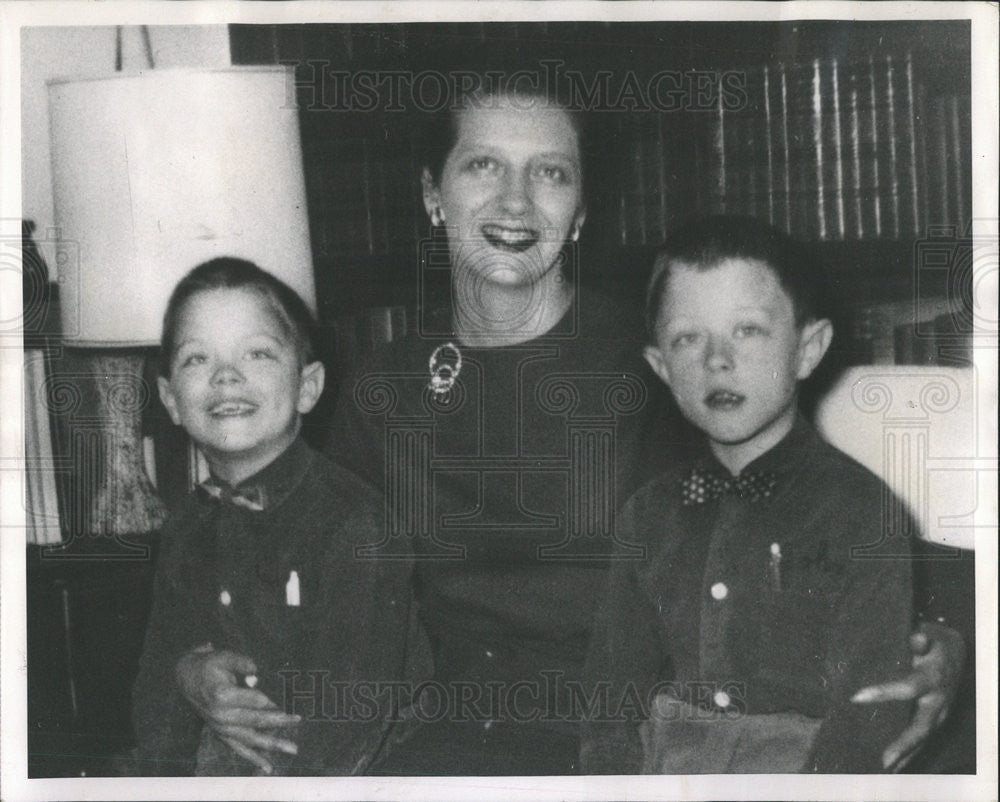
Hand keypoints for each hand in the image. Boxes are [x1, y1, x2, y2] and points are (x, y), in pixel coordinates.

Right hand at [175, 645, 300, 774]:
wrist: (188, 679)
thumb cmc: (210, 666)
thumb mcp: (224, 657)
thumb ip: (242, 663)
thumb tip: (256, 671)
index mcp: (222, 696)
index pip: (253, 701)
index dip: (270, 702)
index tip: (287, 703)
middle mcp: (221, 716)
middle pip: (255, 720)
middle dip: (279, 721)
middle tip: (297, 720)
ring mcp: (222, 728)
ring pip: (251, 739)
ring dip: (273, 744)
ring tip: (293, 749)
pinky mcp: (222, 734)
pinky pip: (239, 749)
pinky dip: (254, 758)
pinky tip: (269, 767)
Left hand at [851, 622, 965, 769]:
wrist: (955, 651)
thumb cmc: (934, 641)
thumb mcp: (929, 634)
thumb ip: (919, 638)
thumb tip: (917, 637)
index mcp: (933, 677)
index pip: (908, 688)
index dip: (883, 693)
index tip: (855, 697)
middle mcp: (939, 700)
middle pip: (921, 727)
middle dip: (902, 744)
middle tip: (883, 759)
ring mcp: (941, 712)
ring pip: (923, 738)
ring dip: (905, 755)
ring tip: (884, 768)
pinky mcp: (938, 719)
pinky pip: (924, 739)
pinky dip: (911, 753)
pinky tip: (895, 765)